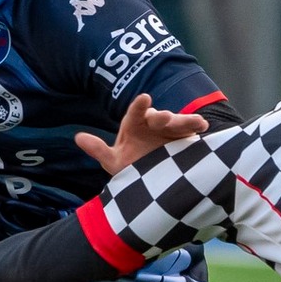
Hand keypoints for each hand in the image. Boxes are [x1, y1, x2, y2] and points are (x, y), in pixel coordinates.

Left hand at [74, 94, 208, 176]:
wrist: (153, 182)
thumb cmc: (131, 167)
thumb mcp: (114, 162)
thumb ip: (98, 150)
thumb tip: (77, 137)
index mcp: (135, 124)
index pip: (135, 113)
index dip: (139, 106)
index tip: (145, 99)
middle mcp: (154, 123)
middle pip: (159, 116)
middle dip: (163, 116)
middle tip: (165, 118)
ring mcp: (171, 129)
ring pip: (177, 122)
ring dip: (184, 121)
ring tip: (193, 123)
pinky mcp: (185, 137)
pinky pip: (191, 130)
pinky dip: (196, 127)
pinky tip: (203, 127)